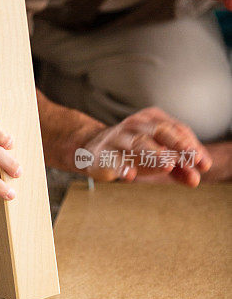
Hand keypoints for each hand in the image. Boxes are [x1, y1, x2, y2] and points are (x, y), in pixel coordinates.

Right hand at [76, 107, 211, 185]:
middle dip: (178, 144)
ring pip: (139, 145)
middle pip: (161, 131)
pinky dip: (123, 168)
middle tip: (193, 158)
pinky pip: (115, 162)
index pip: (177, 130)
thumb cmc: (132, 151)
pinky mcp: (105, 156)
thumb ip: (178, 167)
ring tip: (168, 164)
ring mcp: (120, 139)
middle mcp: (136, 125)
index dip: (192, 146)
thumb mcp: (158, 155)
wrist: (94, 150)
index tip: (204, 164)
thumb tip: (195, 179)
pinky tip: (131, 175)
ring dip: (155, 154)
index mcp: (152, 119)